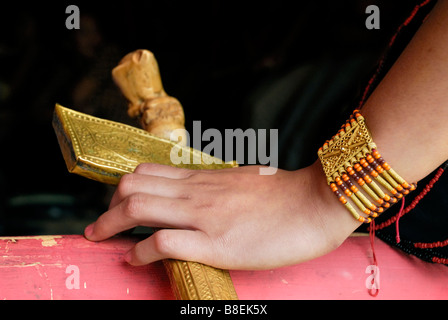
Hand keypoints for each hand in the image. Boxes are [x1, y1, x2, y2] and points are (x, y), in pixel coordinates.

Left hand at [84, 161, 359, 269]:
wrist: (316, 202)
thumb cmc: (283, 194)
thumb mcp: (241, 181)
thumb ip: (214, 187)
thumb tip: (196, 196)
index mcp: (203, 178)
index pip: (146, 172)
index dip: (123, 187)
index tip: (116, 204)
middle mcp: (196, 191)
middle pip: (132, 185)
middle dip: (107, 206)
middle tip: (102, 224)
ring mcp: (203, 215)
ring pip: (138, 207)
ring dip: (111, 224)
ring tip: (102, 237)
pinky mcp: (215, 243)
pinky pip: (162, 242)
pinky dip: (139, 251)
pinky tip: (135, 258)